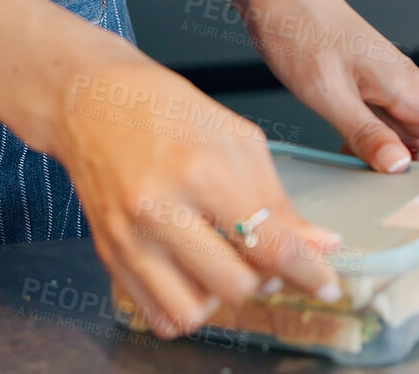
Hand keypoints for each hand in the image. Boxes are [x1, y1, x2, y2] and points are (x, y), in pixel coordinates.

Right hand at [51, 43, 343, 338]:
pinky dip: (185, 306)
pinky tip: (193, 274)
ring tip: (223, 264)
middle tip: (265, 257)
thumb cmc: (165, 110)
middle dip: (262, 279)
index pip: (269, 244)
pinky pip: (158, 315)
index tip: (326, 284)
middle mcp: (160, 211)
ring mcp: (130, 238)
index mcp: (201, 172)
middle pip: (235, 286)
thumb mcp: (237, 140)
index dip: (308, 272)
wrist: (91, 102)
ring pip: (194, 312)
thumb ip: (278, 200)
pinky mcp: (109, 256)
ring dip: (220, 299)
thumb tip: (319, 244)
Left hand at [227, 0, 418, 171]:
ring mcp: (392, 94)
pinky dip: (381, 155)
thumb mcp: (326, 90)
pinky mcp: (370, 96)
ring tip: (376, 186)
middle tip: (409, 201)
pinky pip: (394, 134)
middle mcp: (410, 91)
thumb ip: (365, 132)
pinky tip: (353, 162)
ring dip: (409, 169)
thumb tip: (400, 168)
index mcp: (411, 86)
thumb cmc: (299, 26)